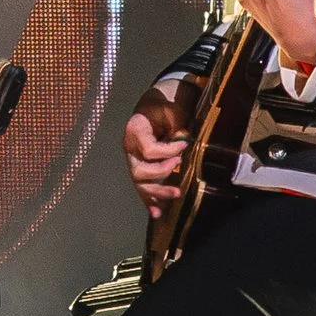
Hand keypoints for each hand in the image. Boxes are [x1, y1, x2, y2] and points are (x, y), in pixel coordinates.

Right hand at [125, 88, 191, 217]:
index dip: (168, 151)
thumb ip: (178, 125)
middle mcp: (130, 147)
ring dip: (157, 192)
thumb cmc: (164, 104)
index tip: (186, 143)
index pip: (148, 149)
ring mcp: (133, 159)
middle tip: (179, 166)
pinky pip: (142, 186)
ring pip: (140, 183)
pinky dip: (149, 200)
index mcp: (134, 130)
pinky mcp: (141, 167)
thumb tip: (184, 141)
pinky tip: (157, 213)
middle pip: (139, 171)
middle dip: (160, 174)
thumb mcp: (173, 108)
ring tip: (176, 194)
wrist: (157, 102)